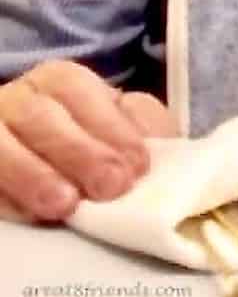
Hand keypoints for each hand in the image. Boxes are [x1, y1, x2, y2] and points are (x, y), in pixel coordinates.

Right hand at [0, 61, 172, 222]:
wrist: (28, 152)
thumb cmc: (82, 138)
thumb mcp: (113, 121)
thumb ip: (138, 123)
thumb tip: (163, 140)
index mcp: (59, 81)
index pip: (79, 91)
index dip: (109, 126)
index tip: (137, 164)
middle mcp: (20, 100)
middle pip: (42, 117)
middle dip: (79, 152)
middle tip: (110, 187)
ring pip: (4, 146)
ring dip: (36, 176)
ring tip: (66, 205)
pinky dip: (6, 198)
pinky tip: (31, 216)